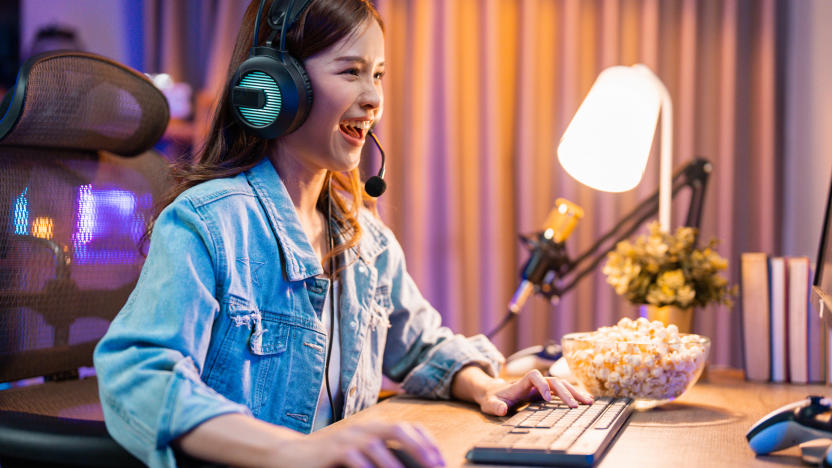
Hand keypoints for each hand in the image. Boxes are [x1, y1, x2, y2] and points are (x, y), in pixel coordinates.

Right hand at [269, 421, 444, 467]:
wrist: (292, 455)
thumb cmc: (330, 458)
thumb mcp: (359, 454)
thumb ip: (382, 456)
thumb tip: (410, 466)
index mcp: (374, 428)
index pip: (408, 428)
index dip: (427, 443)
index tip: (440, 460)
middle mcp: (364, 428)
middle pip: (399, 430)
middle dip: (420, 449)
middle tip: (434, 466)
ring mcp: (348, 438)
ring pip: (378, 446)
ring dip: (395, 465)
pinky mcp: (333, 450)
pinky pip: (354, 458)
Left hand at [475, 369, 593, 416]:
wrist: (494, 393)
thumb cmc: (493, 398)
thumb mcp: (490, 404)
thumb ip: (495, 406)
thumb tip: (502, 409)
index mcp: (521, 383)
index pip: (534, 376)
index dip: (542, 384)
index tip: (547, 399)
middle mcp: (534, 382)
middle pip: (553, 381)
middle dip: (565, 392)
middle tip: (575, 406)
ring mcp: (541, 386)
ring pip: (561, 385)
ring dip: (574, 392)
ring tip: (588, 402)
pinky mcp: (546, 392)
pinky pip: (562, 391)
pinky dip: (574, 394)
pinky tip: (586, 400)